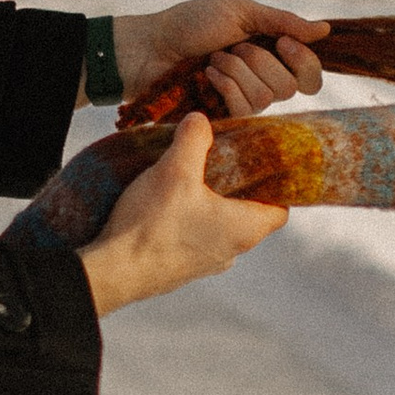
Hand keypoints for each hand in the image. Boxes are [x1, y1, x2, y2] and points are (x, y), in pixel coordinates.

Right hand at [79, 112, 287, 316]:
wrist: (115, 273)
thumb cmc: (153, 226)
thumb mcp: (175, 170)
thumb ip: (193, 140)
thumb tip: (200, 120)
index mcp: (244, 230)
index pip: (280, 210)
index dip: (275, 186)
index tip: (259, 166)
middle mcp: (232, 252)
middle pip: (247, 215)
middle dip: (235, 189)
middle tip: (218, 164)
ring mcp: (205, 265)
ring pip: (219, 228)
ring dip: (208, 206)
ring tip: (187, 182)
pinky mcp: (180, 270)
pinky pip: (194, 241)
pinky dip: (187, 223)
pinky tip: (164, 208)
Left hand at [112, 0, 329, 116]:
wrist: (152, 46)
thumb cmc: (191, 23)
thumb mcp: (239, 11)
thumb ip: (283, 21)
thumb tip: (325, 30)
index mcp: (272, 53)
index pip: (311, 74)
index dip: (304, 62)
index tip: (283, 43)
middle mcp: (264, 79)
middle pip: (293, 87)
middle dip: (260, 60)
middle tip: (233, 47)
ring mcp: (244, 100)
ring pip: (267, 97)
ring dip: (236, 70)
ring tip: (213, 59)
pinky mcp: (225, 117)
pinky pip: (245, 110)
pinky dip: (225, 86)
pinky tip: (206, 75)